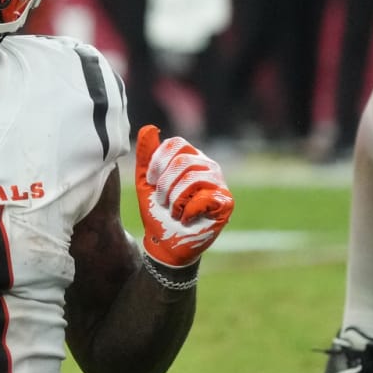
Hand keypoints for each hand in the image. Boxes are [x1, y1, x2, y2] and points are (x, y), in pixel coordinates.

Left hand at [135, 125, 233, 267]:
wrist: (166, 244)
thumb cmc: (157, 211)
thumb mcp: (146, 182)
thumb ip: (146, 156)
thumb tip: (148, 128)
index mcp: (189, 157)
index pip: (176, 143)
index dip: (158, 161)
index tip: (150, 181)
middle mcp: (207, 165)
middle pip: (182, 161)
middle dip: (164, 185)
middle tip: (162, 202)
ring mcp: (219, 182)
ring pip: (192, 178)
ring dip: (174, 199)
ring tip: (174, 211)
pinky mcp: (226, 202)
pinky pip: (203, 197)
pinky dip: (187, 211)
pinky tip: (186, 218)